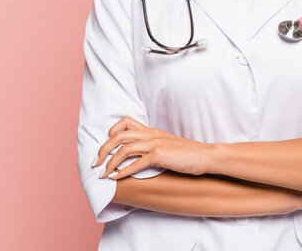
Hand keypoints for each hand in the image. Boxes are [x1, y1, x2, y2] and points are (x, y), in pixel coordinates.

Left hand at [93, 116, 213, 179]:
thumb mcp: (168, 144)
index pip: (126, 122)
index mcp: (152, 131)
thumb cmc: (189, 154)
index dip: (111, 132)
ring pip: (124, 149)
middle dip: (103, 149)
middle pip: (119, 136)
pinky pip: (136, 163)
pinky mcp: (160, 156)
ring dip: (110, 162)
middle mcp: (151, 134)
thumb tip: (140, 155)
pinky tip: (116, 178)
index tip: (106, 146)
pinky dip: (123, 171)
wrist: (206, 156)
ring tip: (102, 173)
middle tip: (95, 163)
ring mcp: (155, 144)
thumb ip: (154, 145)